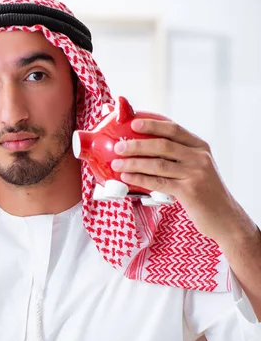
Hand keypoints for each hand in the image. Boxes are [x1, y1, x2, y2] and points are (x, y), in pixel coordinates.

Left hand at [110, 119, 244, 241]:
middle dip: (137, 145)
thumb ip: (178, 158)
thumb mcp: (196, 168)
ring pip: (157, 164)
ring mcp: (195, 173)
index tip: (134, 123)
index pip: (174, 130)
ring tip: (116, 163)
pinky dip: (139, 178)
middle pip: (162, 145)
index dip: (152, 125)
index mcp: (200, 147)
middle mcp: (199, 157)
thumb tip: (144, 151)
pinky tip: (126, 177)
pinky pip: (158, 182)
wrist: (224, 217)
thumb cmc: (204, 193)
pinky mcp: (189, 191)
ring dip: (133, 163)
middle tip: (118, 147)